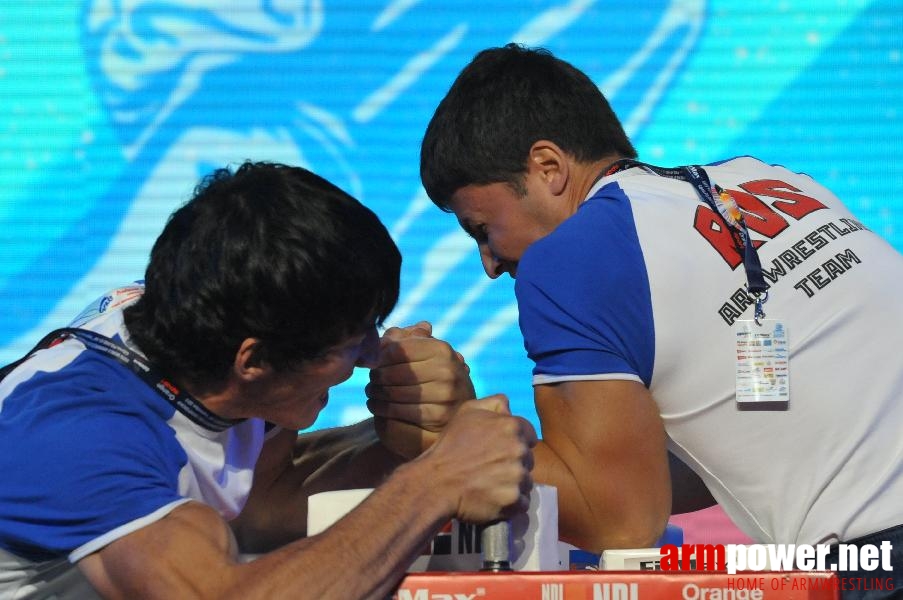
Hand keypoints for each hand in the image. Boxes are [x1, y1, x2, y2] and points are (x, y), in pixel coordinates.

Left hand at [367, 321, 474, 458]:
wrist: (454, 410)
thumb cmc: (433, 376)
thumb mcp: (423, 353)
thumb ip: (404, 339)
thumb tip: (390, 334)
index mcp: (442, 350)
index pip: (396, 350)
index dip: (379, 357)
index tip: (373, 363)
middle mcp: (447, 371)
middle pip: (392, 373)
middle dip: (376, 377)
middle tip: (371, 380)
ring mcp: (445, 396)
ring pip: (393, 394)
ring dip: (376, 394)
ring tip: (372, 392)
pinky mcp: (438, 418)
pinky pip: (398, 412)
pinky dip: (381, 409)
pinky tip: (376, 405)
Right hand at [418, 395, 536, 522]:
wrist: (436, 483)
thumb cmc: (450, 446)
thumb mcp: (467, 412)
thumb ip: (494, 403)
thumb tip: (509, 407)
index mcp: (511, 426)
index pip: (530, 434)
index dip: (516, 441)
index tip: (500, 449)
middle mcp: (520, 450)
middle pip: (528, 458)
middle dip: (514, 463)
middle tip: (492, 468)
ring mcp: (518, 477)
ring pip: (526, 481)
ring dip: (514, 484)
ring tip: (492, 485)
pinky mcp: (514, 500)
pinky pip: (522, 502)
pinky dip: (512, 503)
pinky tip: (495, 499)